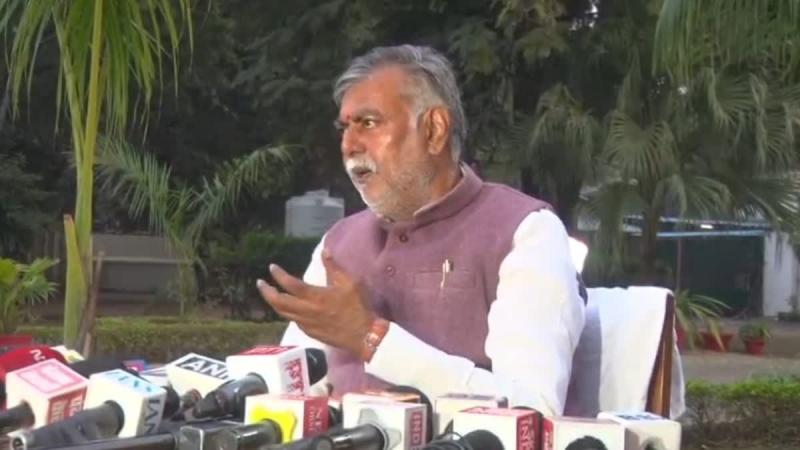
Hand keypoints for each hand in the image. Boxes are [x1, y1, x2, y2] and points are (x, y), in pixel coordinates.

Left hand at [257, 249, 374, 356]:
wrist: (363, 335)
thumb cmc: (357, 307)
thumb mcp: (349, 283)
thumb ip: (334, 267)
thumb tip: (324, 251)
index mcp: (316, 296)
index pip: (291, 284)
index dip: (279, 275)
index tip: (272, 267)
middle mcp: (307, 310)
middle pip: (279, 302)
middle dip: (266, 291)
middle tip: (261, 283)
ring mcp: (306, 323)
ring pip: (283, 313)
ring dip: (273, 302)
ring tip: (269, 294)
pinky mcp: (309, 332)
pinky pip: (292, 320)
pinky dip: (286, 312)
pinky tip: (288, 307)